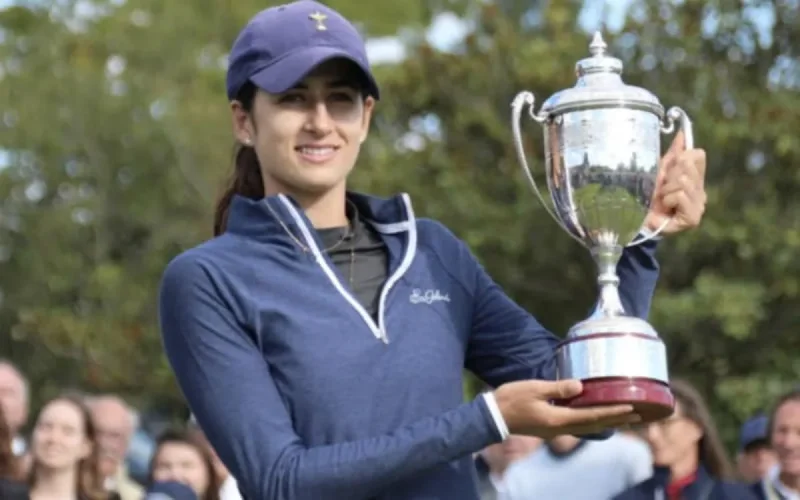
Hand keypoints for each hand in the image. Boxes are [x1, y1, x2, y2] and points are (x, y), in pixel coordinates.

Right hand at [493, 379, 640, 438]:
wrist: (493, 416)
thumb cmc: (511, 399)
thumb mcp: (534, 389)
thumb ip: (558, 389)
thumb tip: (580, 386)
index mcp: (558, 419)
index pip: (592, 416)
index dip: (613, 412)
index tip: (632, 408)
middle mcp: (560, 428)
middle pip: (595, 425)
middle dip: (617, 420)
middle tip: (639, 416)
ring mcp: (555, 431)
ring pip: (588, 428)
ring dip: (607, 423)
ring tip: (624, 418)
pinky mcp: (550, 427)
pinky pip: (578, 426)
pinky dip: (593, 422)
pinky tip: (597, 418)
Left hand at [644, 129, 706, 233]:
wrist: (636, 219)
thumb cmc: (647, 196)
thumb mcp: (659, 171)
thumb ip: (673, 154)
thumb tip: (682, 134)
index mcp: (695, 178)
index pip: (697, 155)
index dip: (680, 158)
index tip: (667, 171)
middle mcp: (701, 192)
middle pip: (688, 165)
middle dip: (669, 175)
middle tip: (661, 189)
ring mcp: (699, 205)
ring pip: (684, 180)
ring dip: (666, 189)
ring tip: (661, 199)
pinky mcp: (693, 218)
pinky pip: (680, 194)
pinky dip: (667, 199)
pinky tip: (664, 209)